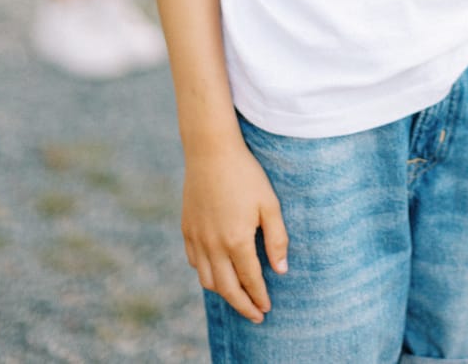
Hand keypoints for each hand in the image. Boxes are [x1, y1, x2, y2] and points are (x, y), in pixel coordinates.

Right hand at [182, 133, 288, 323]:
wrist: (211, 151)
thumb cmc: (246, 174)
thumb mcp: (270, 203)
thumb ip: (277, 238)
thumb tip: (281, 270)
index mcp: (236, 240)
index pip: (250, 280)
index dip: (259, 297)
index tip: (267, 309)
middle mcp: (213, 245)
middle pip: (227, 288)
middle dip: (242, 305)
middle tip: (255, 315)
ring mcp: (197, 238)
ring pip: (207, 280)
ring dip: (223, 292)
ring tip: (237, 296)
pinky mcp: (186, 228)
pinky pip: (194, 262)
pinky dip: (205, 274)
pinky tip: (216, 271)